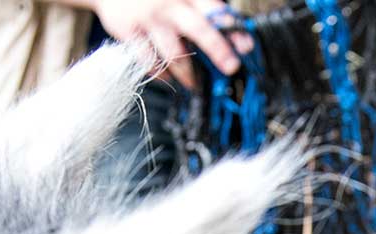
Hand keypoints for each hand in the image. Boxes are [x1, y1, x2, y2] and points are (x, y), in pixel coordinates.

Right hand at [91, 0, 253, 87]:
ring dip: (188, 74)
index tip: (246, 48)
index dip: (232, 30)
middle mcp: (169, 5)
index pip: (215, 12)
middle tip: (231, 67)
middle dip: (218, 50)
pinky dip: (162, 73)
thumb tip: (244, 44)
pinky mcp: (129, 32)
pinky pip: (149, 61)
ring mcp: (149, 19)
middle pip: (198, 29)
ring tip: (194, 83)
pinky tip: (169, 76)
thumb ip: (212, 16)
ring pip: (173, 53)